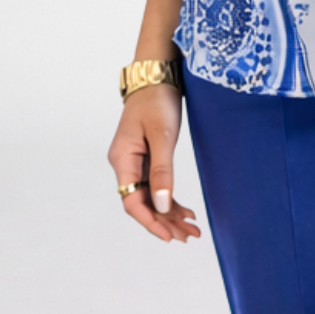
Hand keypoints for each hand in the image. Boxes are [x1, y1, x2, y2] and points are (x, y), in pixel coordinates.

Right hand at [107, 84, 200, 243]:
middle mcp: (125, 164)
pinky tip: (186, 211)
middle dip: (165, 222)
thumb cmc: (157, 100)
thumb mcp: (162, 135)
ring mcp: (135, 162)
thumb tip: (163, 206)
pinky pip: (156, 186)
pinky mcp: (146, 158)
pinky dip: (170, 199)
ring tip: (191, 230)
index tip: (169, 236)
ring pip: (151, 197)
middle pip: (142, 203)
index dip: (150, 221)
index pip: (132, 201)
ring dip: (170, 214)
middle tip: (189, 237)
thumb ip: (162, 171)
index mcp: (122, 160)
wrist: (156, 76)